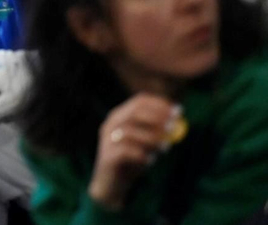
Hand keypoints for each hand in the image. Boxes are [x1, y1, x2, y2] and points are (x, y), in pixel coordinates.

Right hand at [87, 93, 180, 210]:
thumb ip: (158, 131)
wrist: (113, 184)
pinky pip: (127, 151)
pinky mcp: (107, 156)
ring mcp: (107, 139)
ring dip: (152, 138)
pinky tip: (149, 161)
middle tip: (173, 126)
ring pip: (131, 131)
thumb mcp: (147, 143)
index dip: (159, 104)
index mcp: (120, 116)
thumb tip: (178, 117)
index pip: (138, 101)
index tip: (178, 111)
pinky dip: (142, 155)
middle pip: (133, 112)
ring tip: (165, 148)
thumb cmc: (132, 160)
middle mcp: (110, 124)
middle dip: (156, 117)